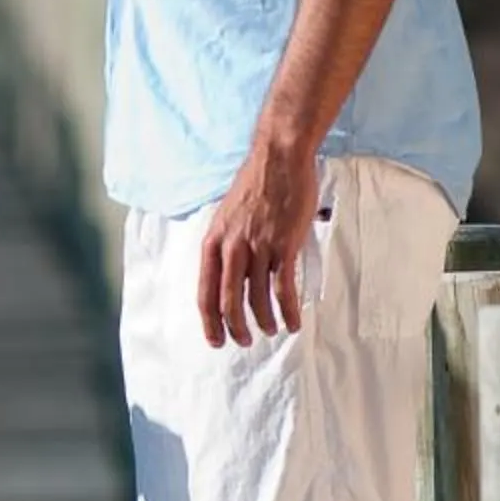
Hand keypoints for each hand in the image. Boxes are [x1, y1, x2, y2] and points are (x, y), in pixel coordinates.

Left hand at [198, 137, 323, 347]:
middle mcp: (231, 248)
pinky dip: (289, 310)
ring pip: (256, 299)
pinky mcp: (283, 246)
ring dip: (265, 321)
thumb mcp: (227, 216)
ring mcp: (257, 247)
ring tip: (272, 331)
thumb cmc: (255, 185)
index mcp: (214, 242)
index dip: (209, 321)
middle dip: (235, 328)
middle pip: (227, 301)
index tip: (215, 340)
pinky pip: (283, 288)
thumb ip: (227, 244)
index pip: (205, 291)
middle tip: (244, 341)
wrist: (278, 158)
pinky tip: (294, 321)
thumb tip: (230, 271)